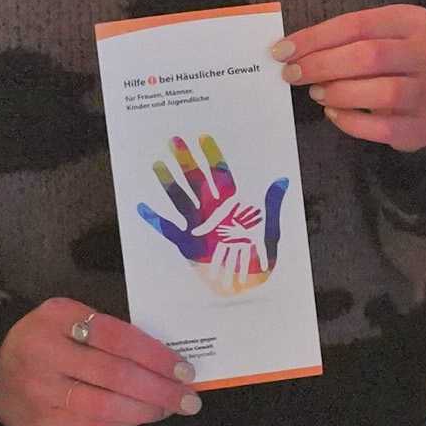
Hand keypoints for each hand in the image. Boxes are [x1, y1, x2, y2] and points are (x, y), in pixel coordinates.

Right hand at [0, 298, 196, 425]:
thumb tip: (164, 356)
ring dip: (146, 409)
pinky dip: (123, 421)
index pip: (117, 336)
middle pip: (115, 374)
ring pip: (105, 404)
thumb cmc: (43, 340)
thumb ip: (105, 330)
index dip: (155, 355)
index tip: (184, 368)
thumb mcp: (66, 318)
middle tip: (189, 398)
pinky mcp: (42, 421)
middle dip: (159, 388)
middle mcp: (46, 352)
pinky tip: (142, 417)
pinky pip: (92, 423)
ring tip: (170, 409)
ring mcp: (41, 390)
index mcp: (57, 317)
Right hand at [133, 135, 289, 296]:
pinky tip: (142, 208)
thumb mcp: (270, 232)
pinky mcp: (188, 245)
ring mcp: (198, 227)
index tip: (204, 137)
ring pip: (180, 199)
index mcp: (232, 206)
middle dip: (186, 162)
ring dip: (169, 183)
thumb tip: (282, 180)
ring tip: (157, 164)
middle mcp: (212, 212)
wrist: (247, 288)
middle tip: (174, 140)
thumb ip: (271, 206)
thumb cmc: (261, 259)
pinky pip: (169, 229)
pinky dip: (155, 220)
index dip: (212, 156)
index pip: (220, 175)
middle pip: (196, 181)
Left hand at [278, 5, 425, 151]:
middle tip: (292, 74)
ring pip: (383, 91)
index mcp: (414, 22)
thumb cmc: (386, 67)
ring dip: (340, 92)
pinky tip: (333, 114)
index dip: (316, 37)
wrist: (418, 105)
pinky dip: (352, 122)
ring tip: (316, 93)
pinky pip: (383, 127)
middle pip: (371, 55)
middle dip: (323, 65)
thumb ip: (339, 42)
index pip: (358, 24)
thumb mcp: (370, 41)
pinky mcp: (424, 126)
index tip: (282, 50)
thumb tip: (289, 51)